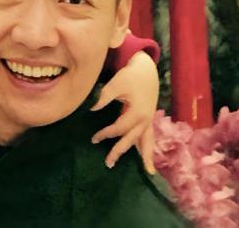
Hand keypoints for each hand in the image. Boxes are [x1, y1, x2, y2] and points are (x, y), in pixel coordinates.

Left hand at [90, 51, 158, 173]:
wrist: (147, 70)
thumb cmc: (130, 76)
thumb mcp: (115, 84)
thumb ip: (103, 97)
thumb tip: (91, 109)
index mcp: (137, 112)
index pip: (118, 129)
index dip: (105, 134)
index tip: (93, 138)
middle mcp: (146, 120)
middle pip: (132, 140)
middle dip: (120, 151)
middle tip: (108, 164)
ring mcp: (149, 121)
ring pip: (148, 142)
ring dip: (145, 156)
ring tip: (147, 171)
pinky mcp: (149, 120)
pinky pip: (150, 137)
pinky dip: (149, 148)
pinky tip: (148, 159)